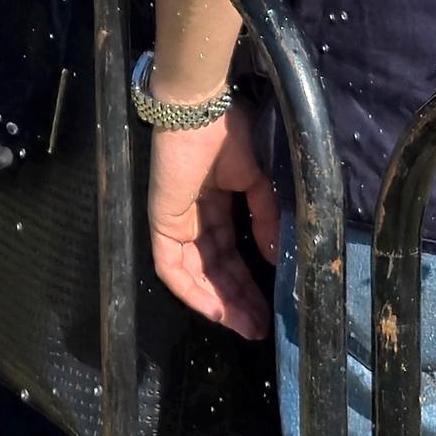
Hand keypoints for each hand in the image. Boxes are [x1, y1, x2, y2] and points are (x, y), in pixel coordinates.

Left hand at [149, 110, 282, 338]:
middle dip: (238, 299)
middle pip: (215, 268)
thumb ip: (266, 218)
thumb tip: (273, 257)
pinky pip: (171, 267)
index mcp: (217, 203)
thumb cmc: (229, 131)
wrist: (202, 108)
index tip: (270, 308)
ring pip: (196, 273)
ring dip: (220, 302)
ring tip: (247, 326)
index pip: (230, 252)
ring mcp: (176, 220)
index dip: (248, 281)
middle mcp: (195, 216)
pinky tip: (218, 310)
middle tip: (260, 328)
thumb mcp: (258, 181)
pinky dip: (192, 291)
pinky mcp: (162, 221)